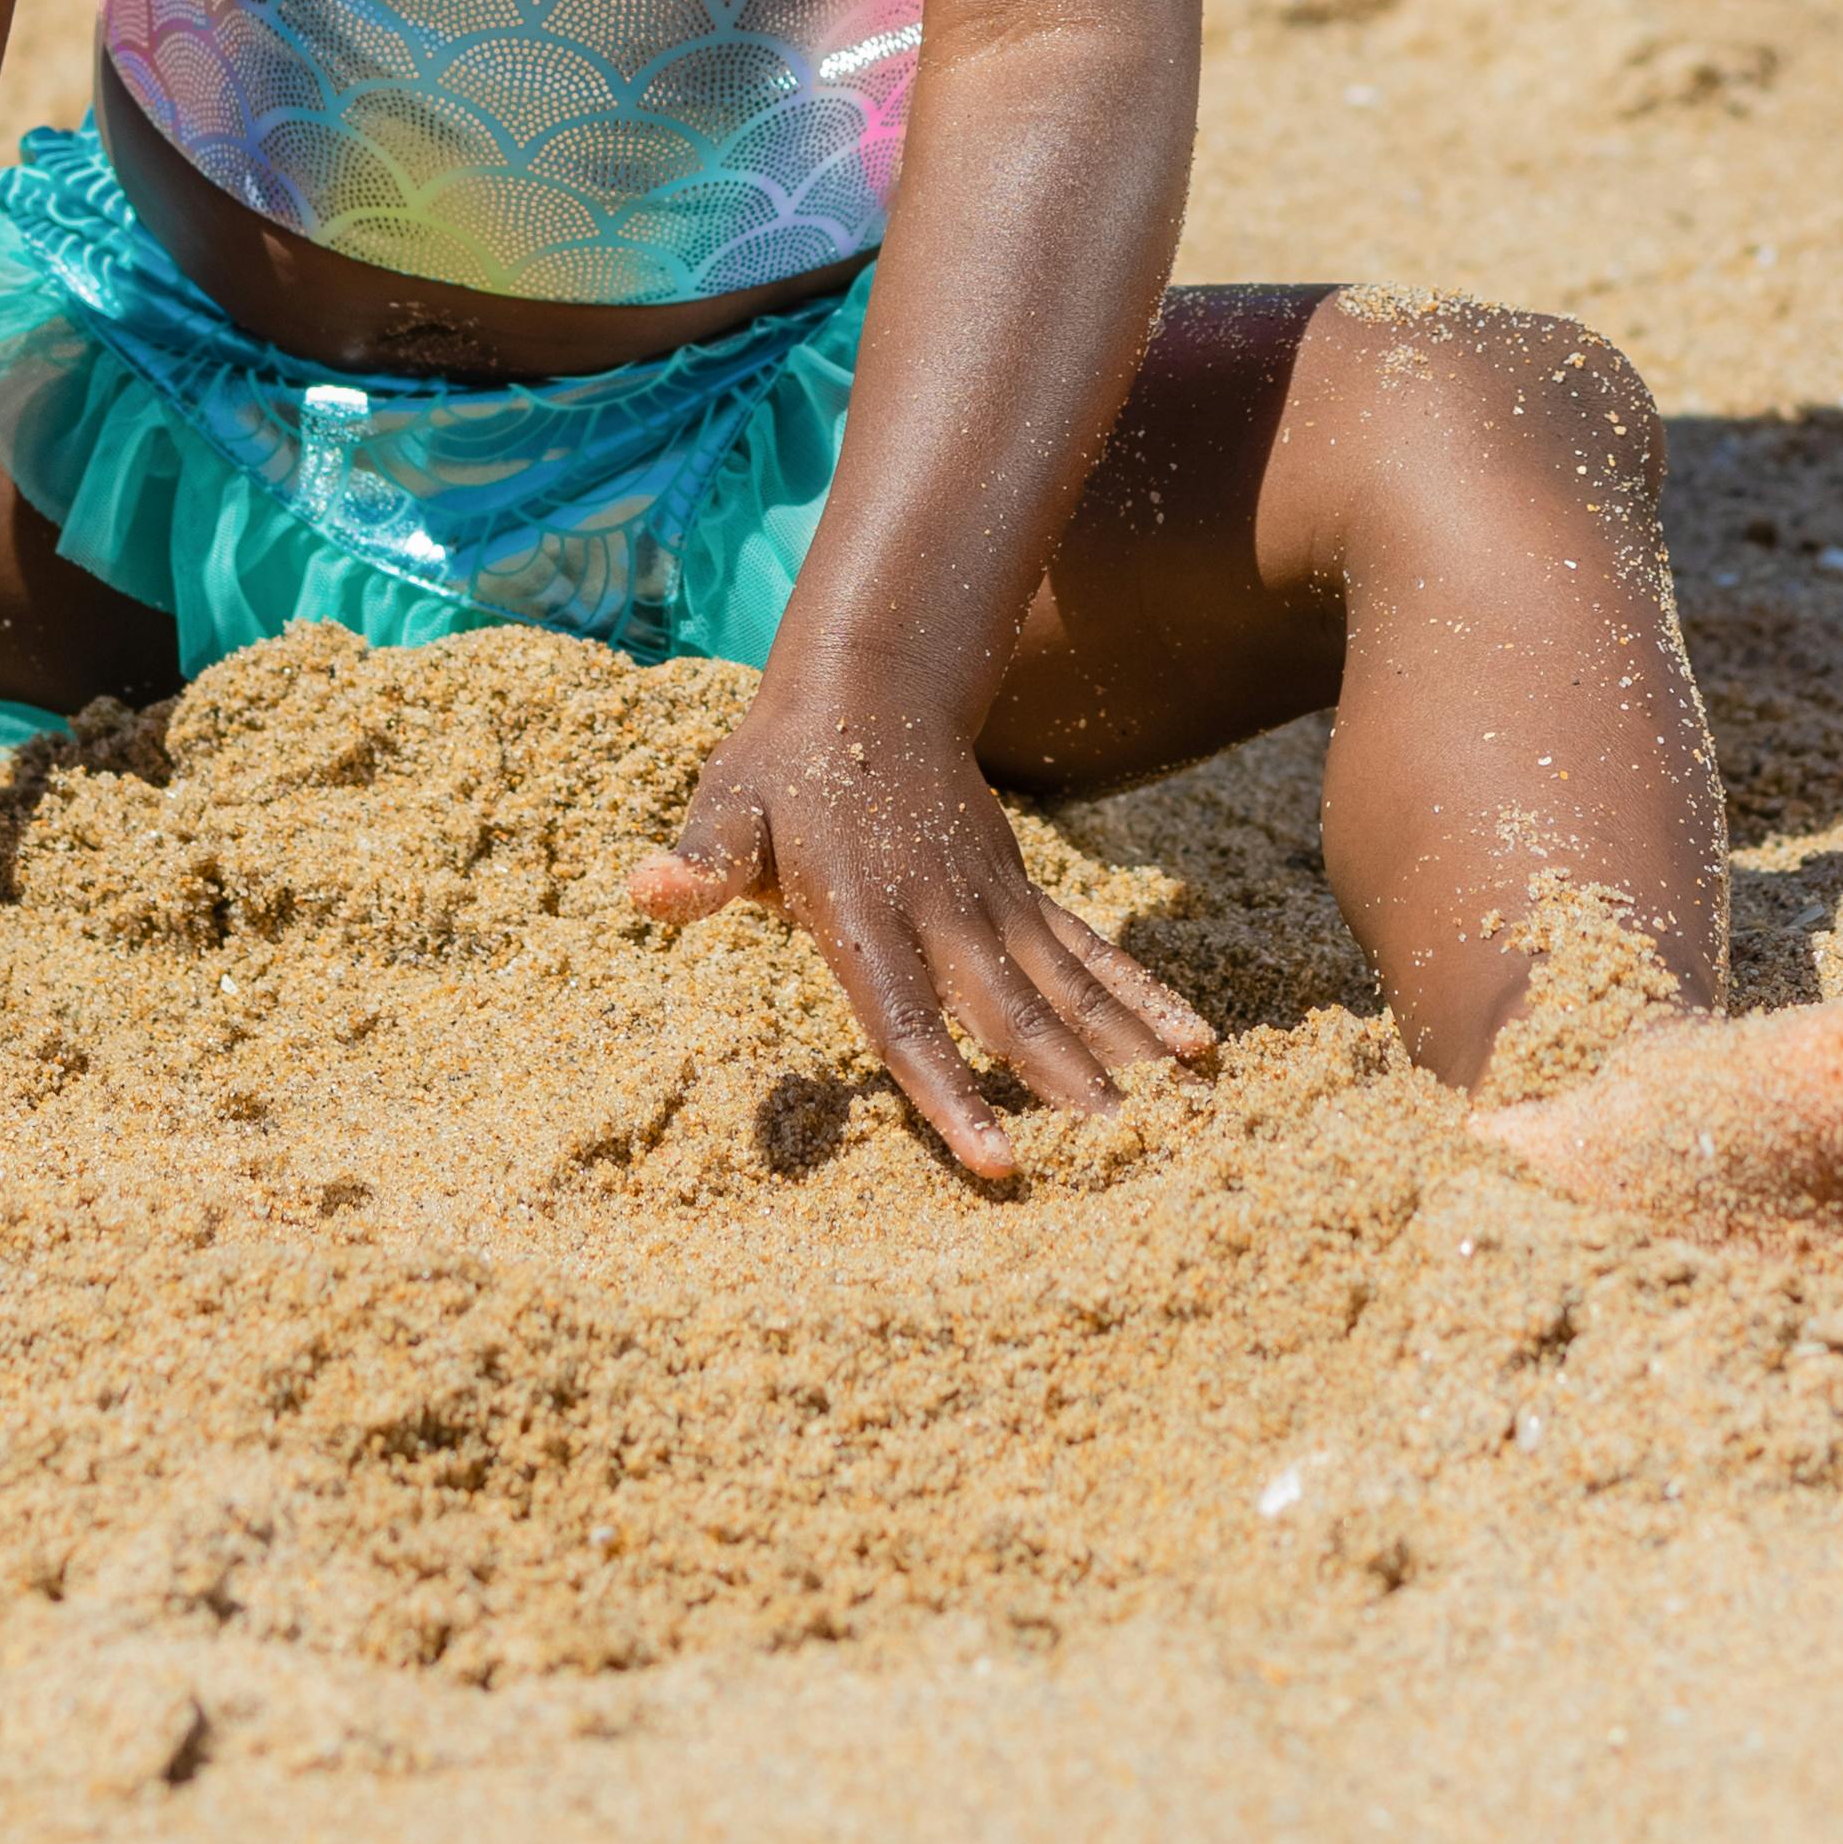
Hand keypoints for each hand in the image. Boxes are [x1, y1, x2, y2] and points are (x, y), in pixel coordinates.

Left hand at [629, 681, 1212, 1184]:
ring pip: (1064, 982)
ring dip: (1120, 1046)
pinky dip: (1142, 995)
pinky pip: (1088, 950)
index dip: (950, 1092)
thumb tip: (646, 892)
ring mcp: (991, 900)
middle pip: (1005, 1009)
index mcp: (862, 910)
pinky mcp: (1020, 891)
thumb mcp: (730, 808)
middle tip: (1117, 1151)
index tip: (997, 1160)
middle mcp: (939, 910)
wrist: (869, 683)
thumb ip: (701, 861)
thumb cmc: (781, 766)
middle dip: (1060, 1082)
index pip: (904, 1020)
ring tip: (1178, 1114)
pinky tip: (1196, 1043)